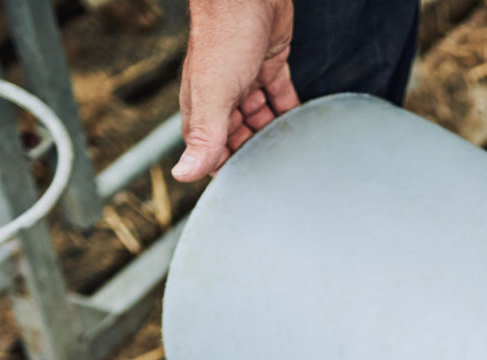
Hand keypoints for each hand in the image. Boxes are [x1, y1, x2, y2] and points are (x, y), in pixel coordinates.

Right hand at [172, 0, 298, 180]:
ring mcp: (246, 81)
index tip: (245, 197)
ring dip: (274, 136)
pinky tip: (303, 127)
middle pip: (238, 138)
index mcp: (202, 108)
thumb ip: (204, 136)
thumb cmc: (223, 35)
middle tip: (279, 182)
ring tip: (294, 159)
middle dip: (254, 157)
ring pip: (261, 119)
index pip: (211, 151)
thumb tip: (183, 175)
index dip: (226, 173)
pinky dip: (290, 112)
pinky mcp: (269, 65)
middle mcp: (222, 97)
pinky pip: (280, 97)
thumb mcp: (213, 93)